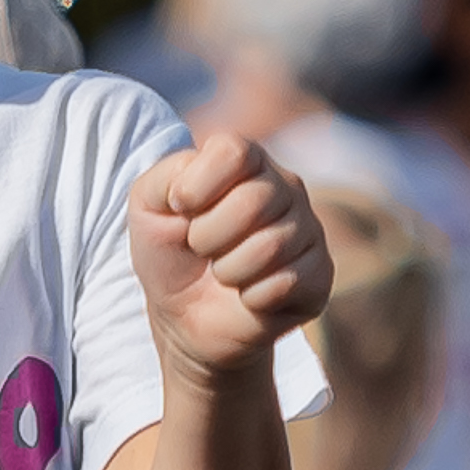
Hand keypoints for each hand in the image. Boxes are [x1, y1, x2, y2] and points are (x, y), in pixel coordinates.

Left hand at [127, 127, 331, 382]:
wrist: (186, 317)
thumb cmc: (171, 253)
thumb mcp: (148, 207)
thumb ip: (165, 177)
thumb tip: (197, 187)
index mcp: (247, 161)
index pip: (234, 152)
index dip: (198, 187)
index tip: (181, 209)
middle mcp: (285, 187)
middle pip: (254, 200)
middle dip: (208, 236)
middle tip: (202, 249)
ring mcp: (308, 230)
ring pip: (272, 245)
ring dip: (229, 270)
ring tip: (224, 274)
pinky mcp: (321, 274)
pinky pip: (288, 282)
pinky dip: (252, 298)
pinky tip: (248, 296)